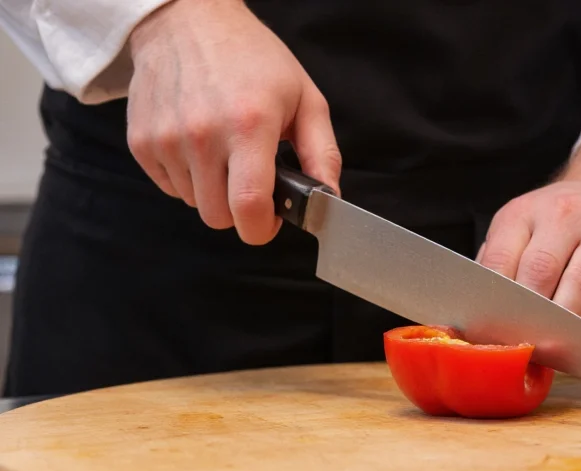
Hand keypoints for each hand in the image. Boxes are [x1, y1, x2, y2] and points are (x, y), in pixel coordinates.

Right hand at [126, 0, 341, 243]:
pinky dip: (187, 178)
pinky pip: (170, 187)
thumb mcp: (304, 98)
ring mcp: (166, 140)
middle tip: (250, 179)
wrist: (187, 21)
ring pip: (195, 204)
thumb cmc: (252, 57)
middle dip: (239, 211)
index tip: (269, 221)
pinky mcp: (141, 142)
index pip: (248, 208)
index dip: (261, 229)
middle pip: (219, 217)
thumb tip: (329, 198)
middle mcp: (202, 136)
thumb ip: (322, 153)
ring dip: (213, 191)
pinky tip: (198, 145)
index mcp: (249, 126)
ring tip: (223, 151)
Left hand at [477, 134, 580, 337]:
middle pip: (540, 274)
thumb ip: (499, 269)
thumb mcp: (521, 231)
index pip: (500, 261)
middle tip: (521, 349)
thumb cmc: (558, 226)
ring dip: (564, 330)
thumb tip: (477, 322)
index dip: (494, 306)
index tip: (491, 337)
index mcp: (526, 211)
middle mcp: (568, 212)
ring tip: (552, 352)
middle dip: (528, 319)